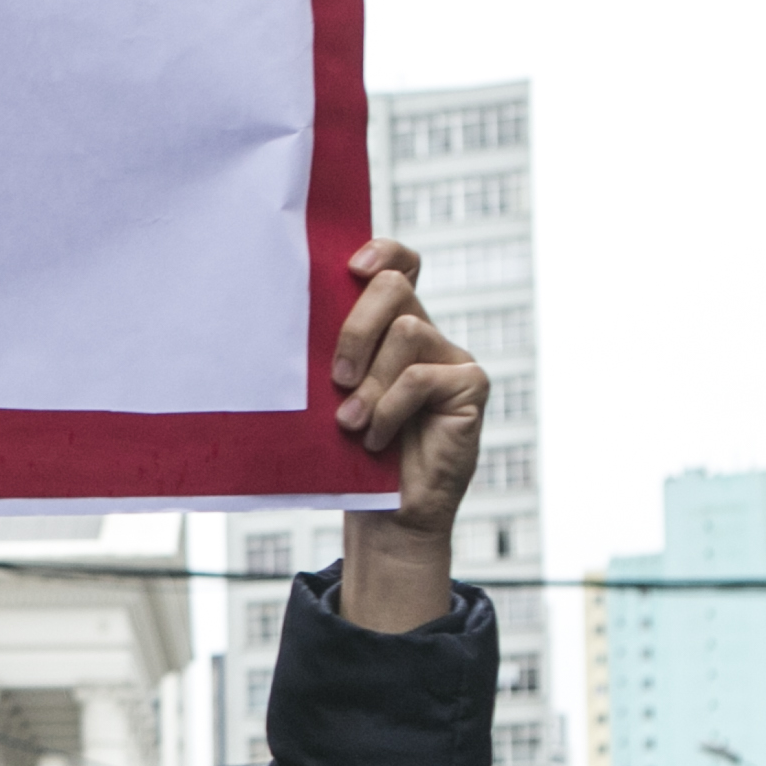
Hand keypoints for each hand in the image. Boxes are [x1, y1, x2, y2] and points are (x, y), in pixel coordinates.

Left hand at [330, 240, 487, 632]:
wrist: (385, 514)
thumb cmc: (351, 455)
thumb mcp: (332, 398)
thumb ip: (330, 356)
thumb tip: (295, 318)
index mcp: (389, 326)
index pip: (397, 264)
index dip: (381, 251)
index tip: (350, 267)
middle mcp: (424, 333)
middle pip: (394, 287)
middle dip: (355, 327)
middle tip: (335, 379)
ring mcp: (451, 357)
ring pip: (405, 332)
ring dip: (370, 385)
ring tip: (352, 426)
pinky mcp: (470, 385)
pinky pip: (422, 376)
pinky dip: (391, 409)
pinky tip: (378, 439)